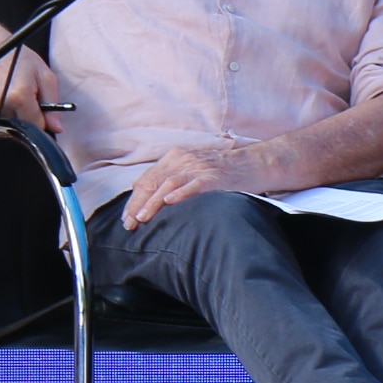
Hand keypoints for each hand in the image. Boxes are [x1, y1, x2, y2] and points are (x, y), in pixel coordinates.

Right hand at [0, 47, 65, 134]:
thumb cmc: (16, 57)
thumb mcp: (43, 74)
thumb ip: (52, 103)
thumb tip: (56, 128)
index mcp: (19, 97)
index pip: (38, 126)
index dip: (42, 119)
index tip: (40, 107)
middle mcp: (1, 105)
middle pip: (24, 126)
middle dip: (29, 114)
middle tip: (26, 94)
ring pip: (11, 123)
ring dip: (16, 112)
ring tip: (13, 92)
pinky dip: (5, 110)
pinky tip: (3, 94)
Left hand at [122, 140, 262, 227]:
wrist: (255, 164)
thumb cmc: (224, 173)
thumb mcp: (194, 171)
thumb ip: (174, 182)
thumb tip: (153, 204)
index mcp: (176, 158)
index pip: (147, 179)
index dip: (134, 199)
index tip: (127, 218)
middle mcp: (184, 160)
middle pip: (154, 182)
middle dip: (138, 204)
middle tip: (130, 224)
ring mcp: (199, 168)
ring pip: (168, 184)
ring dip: (153, 202)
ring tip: (143, 218)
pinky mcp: (214, 177)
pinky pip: (194, 184)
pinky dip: (180, 193)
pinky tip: (170, 202)